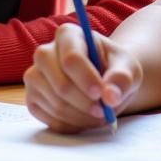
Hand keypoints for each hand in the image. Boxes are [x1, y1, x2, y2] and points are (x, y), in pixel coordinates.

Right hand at [24, 23, 140, 132]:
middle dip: (85, 103)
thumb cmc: (114, 69)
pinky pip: (49, 118)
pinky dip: (71, 125)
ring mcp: (34, 75)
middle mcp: (44, 52)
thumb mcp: (128, 68)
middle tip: (104, 111)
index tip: (102, 94)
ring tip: (99, 114)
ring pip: (55, 104)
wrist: (103, 81)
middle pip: (60, 84)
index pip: (71, 59)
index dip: (87, 79)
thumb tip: (110, 97)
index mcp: (67, 35)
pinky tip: (83, 118)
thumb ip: (121, 79)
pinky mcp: (32, 97)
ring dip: (82, 117)